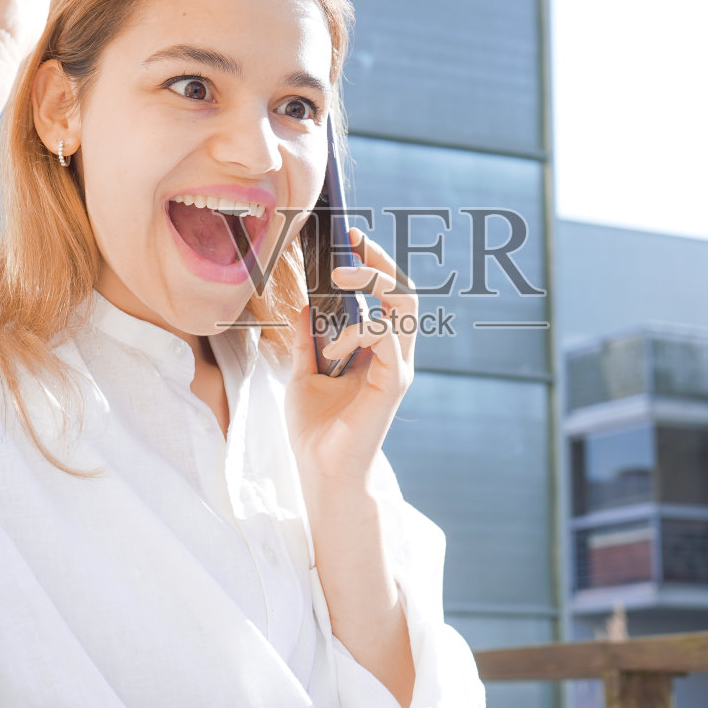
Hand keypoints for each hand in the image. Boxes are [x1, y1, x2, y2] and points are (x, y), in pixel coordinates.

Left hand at [286, 227, 419, 492]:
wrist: (319, 471)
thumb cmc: (316, 429)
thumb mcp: (302, 372)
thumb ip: (307, 340)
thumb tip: (305, 305)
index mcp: (377, 349)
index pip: (388, 295)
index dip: (374, 263)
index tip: (351, 236)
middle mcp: (393, 354)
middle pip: (405, 293)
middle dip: (380, 262)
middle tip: (353, 244)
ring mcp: (397, 367)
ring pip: (404, 308)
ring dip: (370, 288)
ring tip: (338, 287)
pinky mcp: (393, 384)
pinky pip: (390, 338)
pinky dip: (362, 329)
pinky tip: (336, 345)